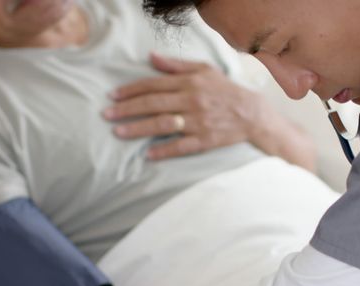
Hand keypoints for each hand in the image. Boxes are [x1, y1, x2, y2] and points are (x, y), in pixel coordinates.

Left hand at [104, 53, 259, 159]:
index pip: (154, 85)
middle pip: (153, 104)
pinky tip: (147, 154)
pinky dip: (164, 150)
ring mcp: (198, 122)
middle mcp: (192, 101)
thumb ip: (176, 65)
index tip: (112, 96)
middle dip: (127, 109)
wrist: (253, 114)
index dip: (131, 90)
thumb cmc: (225, 90)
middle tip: (107, 115)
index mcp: (189, 83)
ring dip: (139, 129)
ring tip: (118, 132)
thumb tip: (151, 57)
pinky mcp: (205, 140)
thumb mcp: (204, 70)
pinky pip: (181, 146)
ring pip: (163, 125)